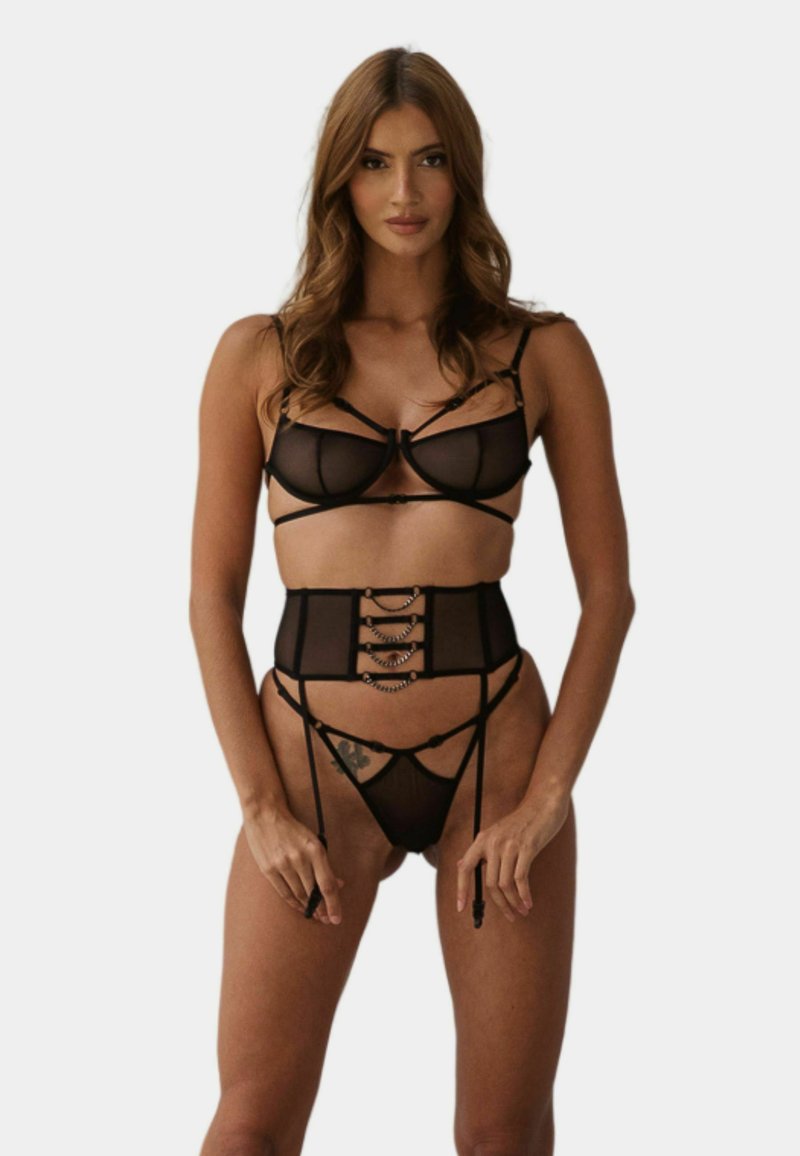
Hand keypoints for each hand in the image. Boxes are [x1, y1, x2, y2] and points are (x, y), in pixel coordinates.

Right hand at [243, 807, 344, 925]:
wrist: (265, 814)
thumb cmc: (293, 829)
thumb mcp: (314, 841)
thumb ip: (325, 864)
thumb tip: (339, 885)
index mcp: (315, 850)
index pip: (327, 884)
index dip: (333, 904)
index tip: (337, 919)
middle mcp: (299, 858)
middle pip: (313, 893)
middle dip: (321, 910)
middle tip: (327, 920)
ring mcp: (282, 864)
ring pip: (299, 894)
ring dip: (308, 908)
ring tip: (315, 916)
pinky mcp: (268, 869)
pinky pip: (284, 892)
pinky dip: (293, 903)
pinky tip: (300, 908)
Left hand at [455, 790, 570, 921]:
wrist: (543, 804)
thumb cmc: (522, 822)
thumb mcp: (497, 833)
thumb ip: (481, 849)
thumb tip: (460, 864)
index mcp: (482, 839)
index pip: (464, 867)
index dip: (460, 889)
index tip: (460, 908)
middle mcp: (492, 842)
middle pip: (489, 883)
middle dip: (500, 904)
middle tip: (510, 916)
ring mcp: (509, 845)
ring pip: (504, 884)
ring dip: (513, 903)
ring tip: (521, 911)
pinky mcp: (527, 847)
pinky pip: (520, 878)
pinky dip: (524, 895)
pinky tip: (528, 903)